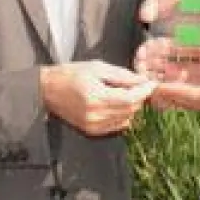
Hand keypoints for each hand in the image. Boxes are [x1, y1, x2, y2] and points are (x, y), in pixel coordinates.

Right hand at [40, 61, 156, 135]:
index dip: (144, 91)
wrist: (48, 90)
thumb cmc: (71, 74)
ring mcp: (94, 126)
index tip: (152, 83)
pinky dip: (122, 115)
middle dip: (139, 97)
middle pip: (130, 110)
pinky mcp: (92, 131)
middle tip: (140, 85)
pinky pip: (117, 126)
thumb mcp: (97, 67)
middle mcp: (96, 115)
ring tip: (125, 92)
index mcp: (96, 97)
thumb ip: (121, 76)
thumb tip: (142, 80)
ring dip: (131, 107)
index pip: (129, 99)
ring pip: (126, 119)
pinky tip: (115, 103)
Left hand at [151, 44, 199, 114]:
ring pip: (198, 91)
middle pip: (193, 98)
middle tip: (148, 89)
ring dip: (179, 87)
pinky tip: (181, 71)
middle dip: (171, 94)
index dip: (175, 91)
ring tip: (157, 81)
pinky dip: (193, 79)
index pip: (196, 96)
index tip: (155, 88)